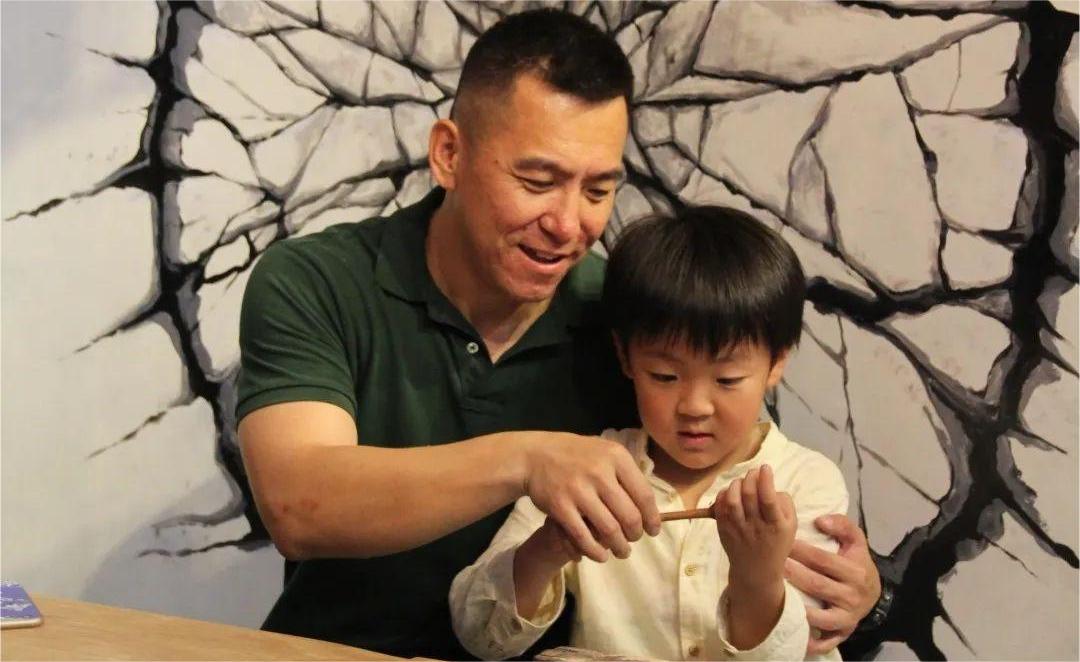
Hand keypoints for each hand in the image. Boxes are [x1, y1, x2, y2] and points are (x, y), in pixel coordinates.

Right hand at [523, 433, 659, 562]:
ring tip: (621, 551)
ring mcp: (579, 490)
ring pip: (610, 530)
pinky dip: (596, 552)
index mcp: (616, 457)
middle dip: (635, 535)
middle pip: (629, 516)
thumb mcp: (604, 452)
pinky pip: (584, 537)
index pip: (644, 495)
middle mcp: (600, 472)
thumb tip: (649, 507)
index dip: (652, 518)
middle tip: (633, 540)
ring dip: (619, 547)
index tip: (653, 530)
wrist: (535, 455)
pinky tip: (600, 555)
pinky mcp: (560, 506)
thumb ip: (626, 475)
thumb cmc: (576, 455)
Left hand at [712, 465, 795, 587]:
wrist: (756, 571)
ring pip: (732, 500)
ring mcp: (737, 529)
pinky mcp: (723, 530)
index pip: (768, 499)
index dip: (765, 480)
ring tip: (742, 481)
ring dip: (736, 484)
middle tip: (754, 472)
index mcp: (776, 526)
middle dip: (751, 477)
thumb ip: (785, 504)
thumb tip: (771, 485)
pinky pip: (719, 508)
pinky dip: (723, 495)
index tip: (766, 468)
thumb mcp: (791, 526)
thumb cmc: (776, 544)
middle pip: (749, 495)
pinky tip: (730, 491)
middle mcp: (755, 527)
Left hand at [786, 514, 880, 653]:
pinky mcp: (842, 633)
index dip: (800, 551)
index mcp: (855, 572)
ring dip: (797, 607)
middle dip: (792, 574)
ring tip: (776, 594)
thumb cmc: (857, 561)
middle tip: (771, 564)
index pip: (822, 560)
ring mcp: (847, 618)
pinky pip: (826, 641)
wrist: (874, 592)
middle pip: (816, 585)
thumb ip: (842, 525)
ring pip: (819, 616)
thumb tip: (820, 521)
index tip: (782, 543)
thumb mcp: (856, 540)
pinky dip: (811, 641)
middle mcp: (852, 597)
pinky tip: (793, 632)